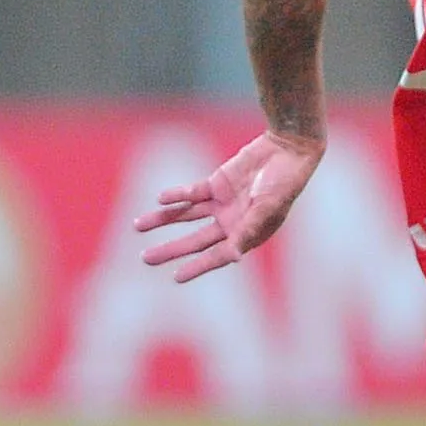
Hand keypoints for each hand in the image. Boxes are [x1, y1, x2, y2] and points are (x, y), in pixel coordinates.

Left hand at [133, 131, 325, 281]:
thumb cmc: (285, 182)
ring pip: (186, 217)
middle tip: (146, 259)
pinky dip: (176, 196)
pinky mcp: (216, 184)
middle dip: (171, 249)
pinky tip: (160, 199)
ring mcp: (222, 204)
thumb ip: (248, 230)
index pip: (218, 255)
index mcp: (247, 234)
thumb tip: (234, 257)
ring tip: (138, 226)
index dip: (197, 267)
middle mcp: (232, 223)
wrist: (287, 149)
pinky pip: (191, 194)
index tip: (176, 276)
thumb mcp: (268, 207)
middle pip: (195, 240)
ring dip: (163, 221)